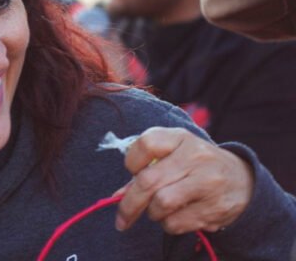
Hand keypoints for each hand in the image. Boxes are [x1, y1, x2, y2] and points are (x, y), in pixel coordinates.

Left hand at [114, 127, 253, 233]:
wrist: (243, 181)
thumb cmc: (196, 166)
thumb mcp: (174, 155)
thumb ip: (145, 170)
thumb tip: (118, 196)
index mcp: (181, 138)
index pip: (146, 144)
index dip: (132, 161)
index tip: (132, 172)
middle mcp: (195, 156)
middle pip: (148, 181)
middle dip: (129, 204)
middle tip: (122, 218)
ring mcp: (208, 182)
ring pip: (161, 203)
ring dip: (152, 213)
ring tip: (159, 211)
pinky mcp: (216, 207)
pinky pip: (177, 222)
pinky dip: (169, 224)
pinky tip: (177, 217)